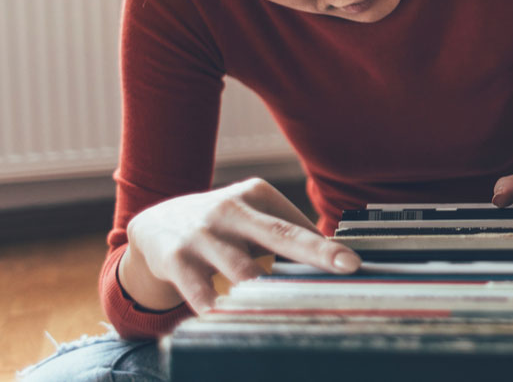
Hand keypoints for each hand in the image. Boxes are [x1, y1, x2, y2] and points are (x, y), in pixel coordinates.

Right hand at [118, 177, 360, 312]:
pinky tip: (235, 322)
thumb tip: (336, 261)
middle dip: (316, 252)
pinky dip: (221, 310)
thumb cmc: (222, 226)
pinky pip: (203, 293)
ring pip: (244, 271)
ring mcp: (202, 234)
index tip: (353, 264)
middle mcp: (230, 209)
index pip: (297, 225)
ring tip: (293, 311)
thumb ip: (286, 234)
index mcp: (256, 194)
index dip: (325, 247)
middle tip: (347, 265)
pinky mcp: (176, 259)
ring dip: (269, 293)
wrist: (155, 224)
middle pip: (280, 235)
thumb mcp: (251, 217)